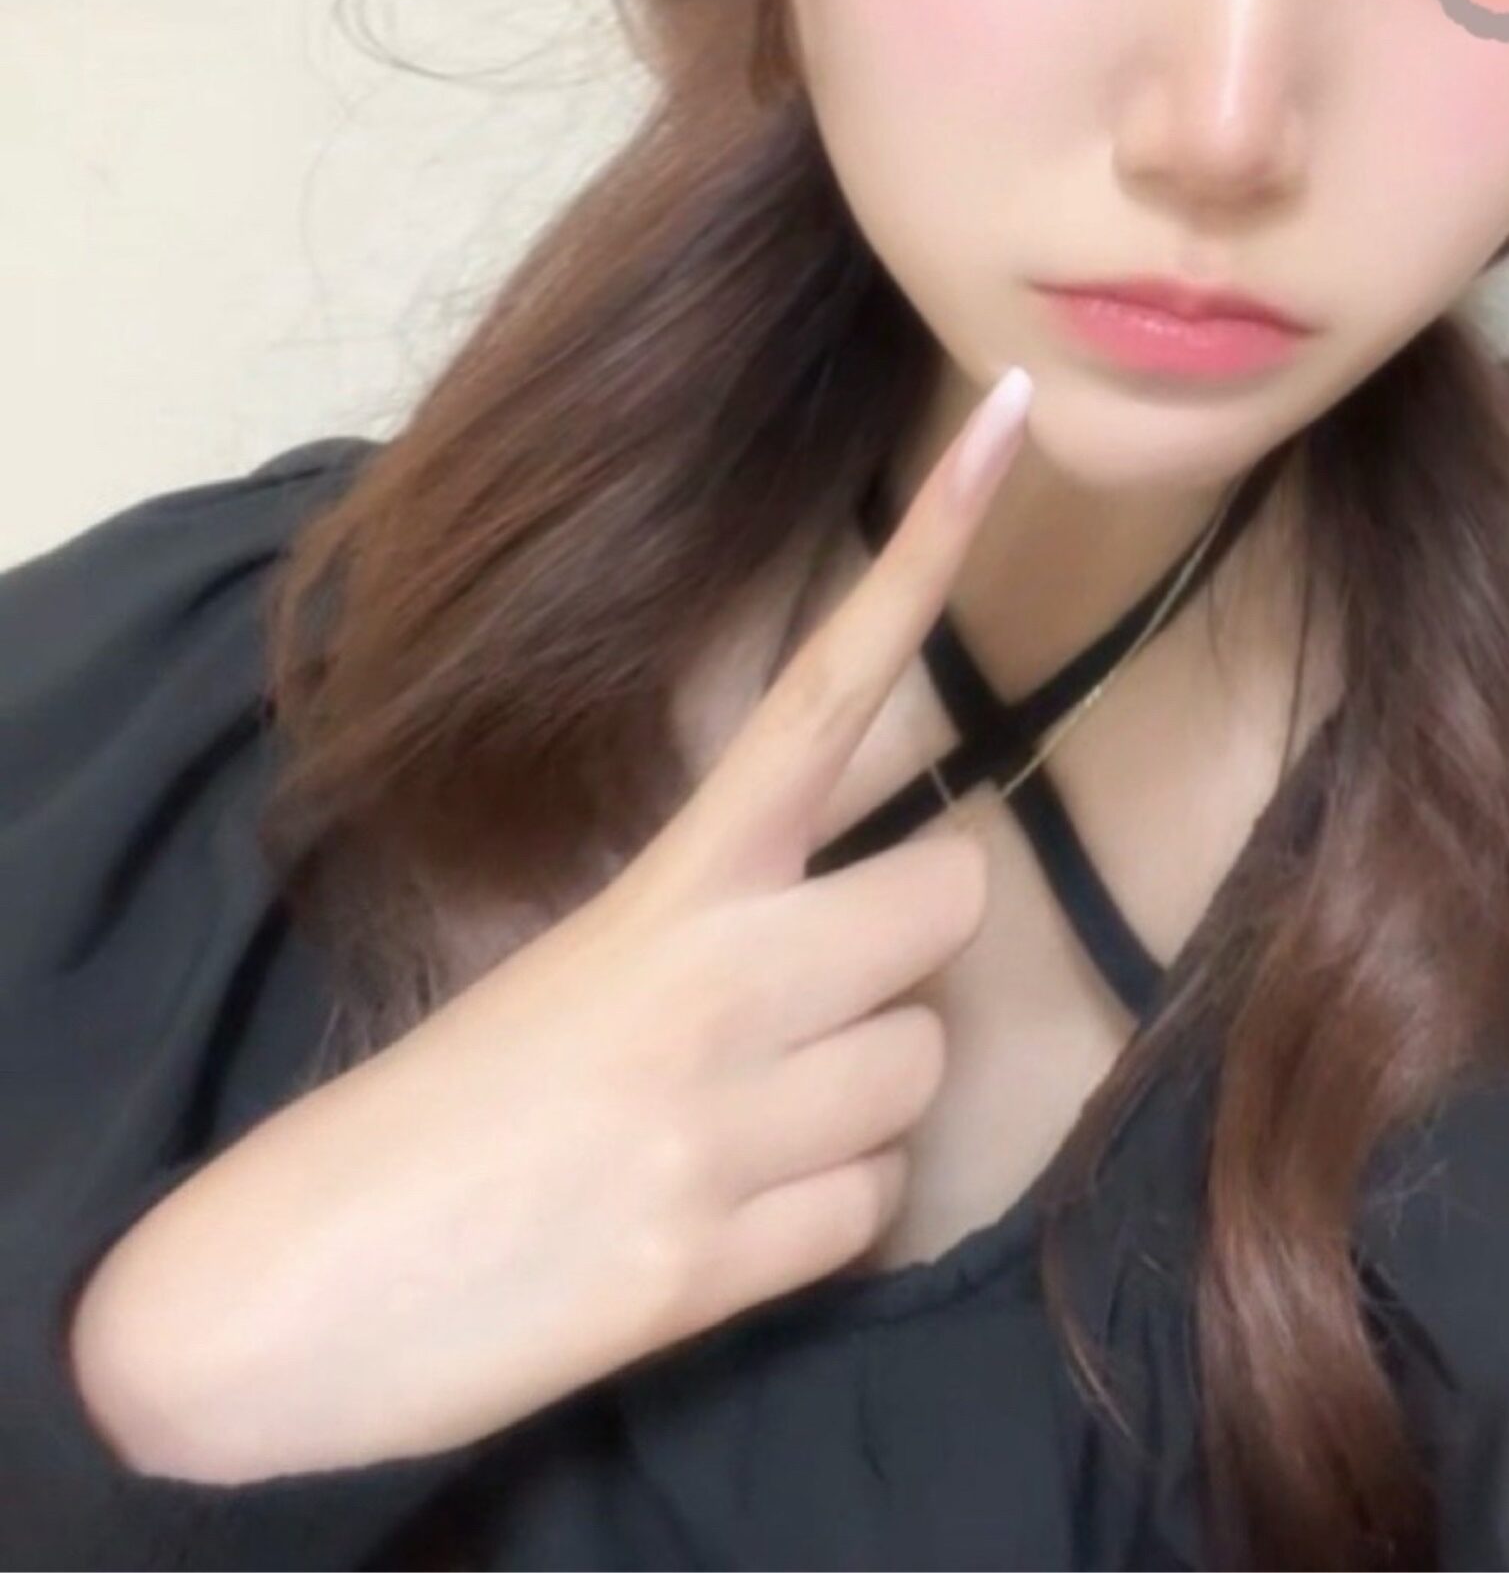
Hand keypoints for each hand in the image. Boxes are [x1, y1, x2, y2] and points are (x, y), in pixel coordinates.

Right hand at [69, 369, 1036, 1481]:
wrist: (285, 1298)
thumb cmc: (439, 1111)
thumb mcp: (573, 971)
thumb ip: (719, 930)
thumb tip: (870, 943)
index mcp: (665, 883)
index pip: (828, 685)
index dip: (929, 551)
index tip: (1016, 417)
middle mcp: (715, 977)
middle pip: (953, 894)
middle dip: (904, 953)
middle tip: (799, 1006)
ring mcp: (723, 1118)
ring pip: (927, 1070)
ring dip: (857, 1104)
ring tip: (731, 1132)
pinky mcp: (720, 1262)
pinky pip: (875, 1207)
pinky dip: (819, 1218)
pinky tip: (712, 1221)